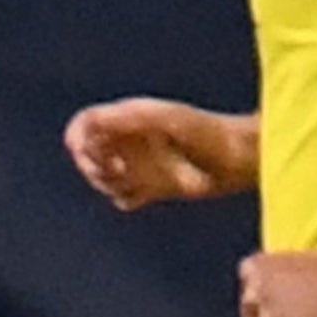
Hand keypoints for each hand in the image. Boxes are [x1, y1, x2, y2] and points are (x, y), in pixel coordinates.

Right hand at [66, 96, 248, 205]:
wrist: (238, 158)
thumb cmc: (205, 132)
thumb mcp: (164, 119)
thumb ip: (126, 119)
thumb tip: (87, 127)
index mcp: (128, 117)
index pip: (83, 125)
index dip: (78, 141)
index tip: (91, 155)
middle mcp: (129, 140)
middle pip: (87, 154)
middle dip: (93, 167)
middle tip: (118, 171)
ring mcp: (139, 164)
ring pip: (102, 179)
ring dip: (108, 184)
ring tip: (134, 182)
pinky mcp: (151, 187)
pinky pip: (121, 197)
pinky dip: (124, 198)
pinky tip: (144, 196)